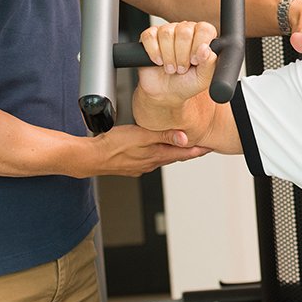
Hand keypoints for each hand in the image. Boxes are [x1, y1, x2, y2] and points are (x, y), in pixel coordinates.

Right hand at [89, 123, 209, 176]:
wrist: (91, 157)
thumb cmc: (113, 146)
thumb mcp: (141, 135)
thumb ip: (164, 136)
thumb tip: (185, 139)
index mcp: (156, 156)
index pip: (184, 154)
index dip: (198, 150)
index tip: (210, 148)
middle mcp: (151, 163)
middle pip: (176, 157)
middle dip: (189, 152)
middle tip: (201, 147)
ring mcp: (141, 166)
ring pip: (163, 158)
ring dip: (174, 153)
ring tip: (182, 146)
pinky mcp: (132, 165)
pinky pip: (151, 159)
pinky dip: (159, 153)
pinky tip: (155, 149)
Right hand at [138, 21, 216, 107]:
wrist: (165, 93)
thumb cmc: (187, 82)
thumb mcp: (203, 78)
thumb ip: (209, 63)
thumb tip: (206, 49)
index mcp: (202, 37)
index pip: (204, 29)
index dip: (199, 45)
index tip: (195, 61)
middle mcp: (186, 30)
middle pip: (184, 31)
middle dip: (182, 55)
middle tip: (182, 68)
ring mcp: (167, 31)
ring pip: (166, 33)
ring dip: (168, 56)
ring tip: (171, 68)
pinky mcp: (150, 36)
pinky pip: (150, 36)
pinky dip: (154, 52)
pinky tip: (158, 61)